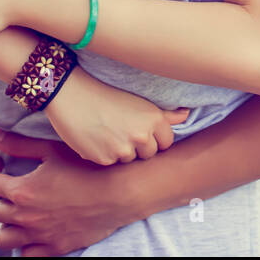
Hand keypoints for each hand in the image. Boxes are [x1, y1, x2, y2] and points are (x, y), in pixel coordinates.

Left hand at [0, 127, 147, 255]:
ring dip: (4, 224)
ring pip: (3, 239)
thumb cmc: (88, 168)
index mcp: (23, 191)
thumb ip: (19, 144)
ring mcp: (40, 236)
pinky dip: (24, 244)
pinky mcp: (56, 247)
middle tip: (3, 186)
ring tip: (15, 211)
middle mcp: (26, 217)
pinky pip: (27, 254)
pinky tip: (32, 230)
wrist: (119, 192)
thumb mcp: (51, 150)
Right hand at [44, 67, 188, 165]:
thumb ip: (165, 115)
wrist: (72, 95)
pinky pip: (111, 164)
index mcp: (154, 120)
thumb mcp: (139, 102)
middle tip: (122, 131)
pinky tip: (97, 139)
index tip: (142, 131)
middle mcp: (142, 137)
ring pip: (130, 161)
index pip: (166, 143)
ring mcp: (123, 150)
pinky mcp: (104, 160)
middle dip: (140, 148)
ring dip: (122, 152)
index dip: (155, 139)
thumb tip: (187, 115)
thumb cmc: (107, 96)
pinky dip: (105, 155)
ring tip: (109, 133)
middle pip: (150, 155)